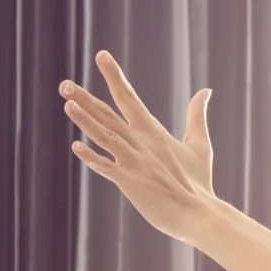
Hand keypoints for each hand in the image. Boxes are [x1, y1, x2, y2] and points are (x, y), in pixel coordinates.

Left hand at [61, 51, 218, 242]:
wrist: (199, 214)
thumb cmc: (199, 183)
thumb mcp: (200, 145)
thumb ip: (197, 116)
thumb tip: (206, 90)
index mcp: (154, 132)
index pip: (129, 97)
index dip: (115, 76)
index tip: (101, 56)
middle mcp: (141, 142)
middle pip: (109, 114)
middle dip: (86, 98)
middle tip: (64, 84)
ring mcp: (134, 161)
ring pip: (104, 135)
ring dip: (85, 119)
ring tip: (67, 102)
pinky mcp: (129, 181)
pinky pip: (105, 167)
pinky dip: (91, 157)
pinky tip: (75, 146)